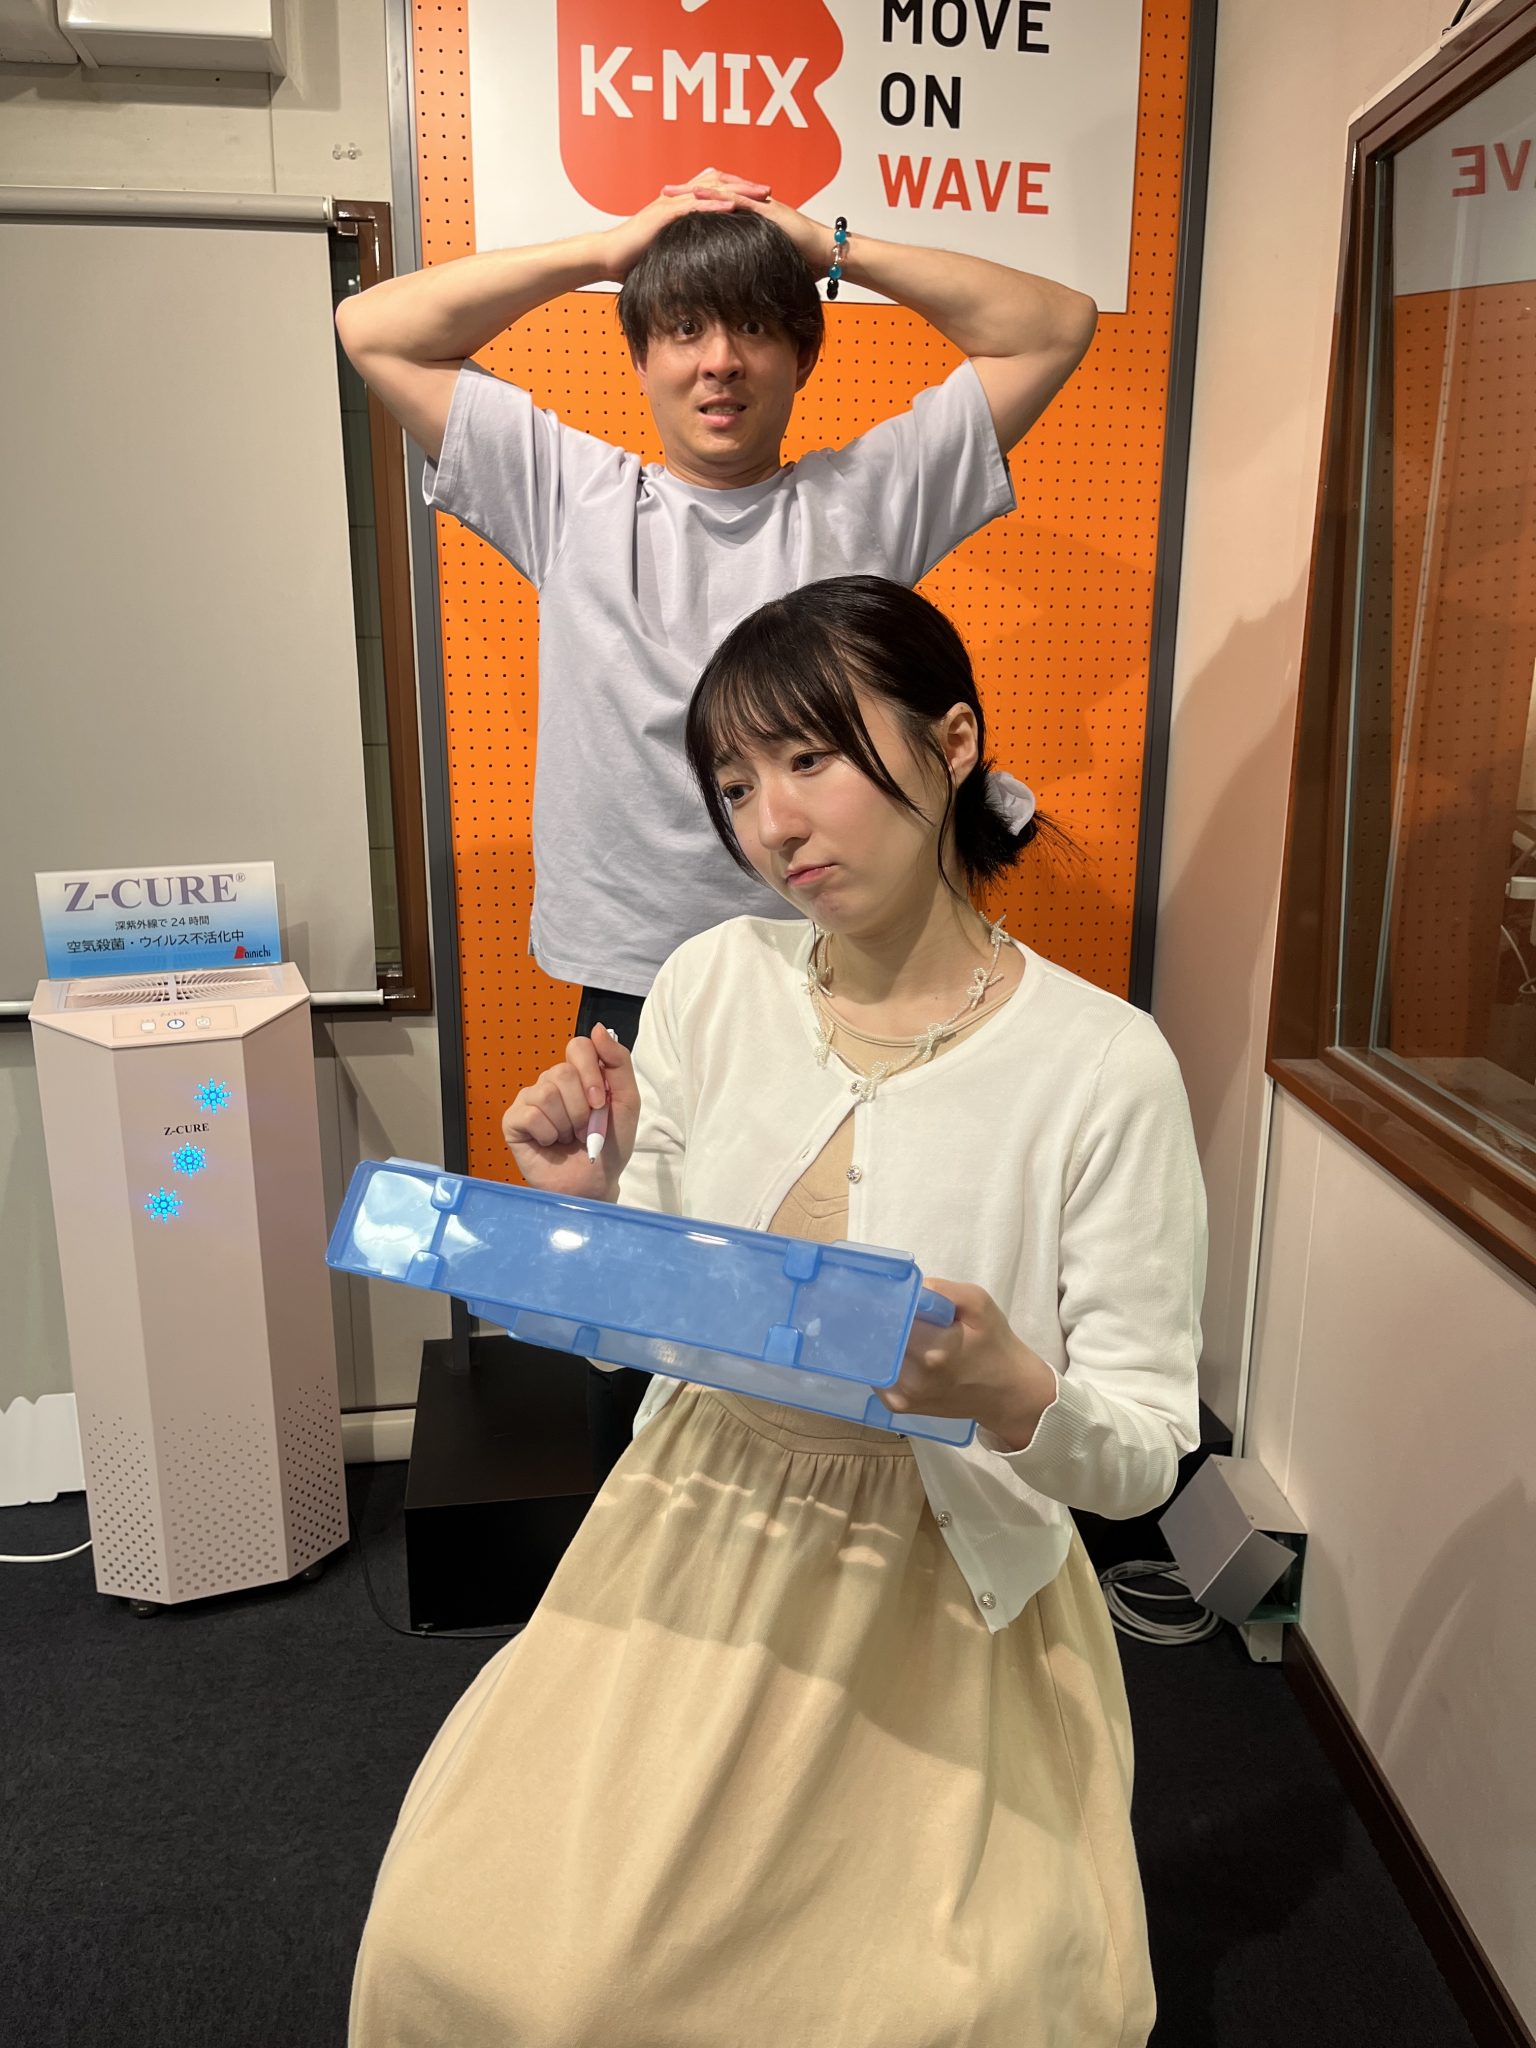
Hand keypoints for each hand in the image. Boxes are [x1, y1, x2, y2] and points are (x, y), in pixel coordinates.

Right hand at [501, 1026, 639, 1200]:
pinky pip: (531, 1114)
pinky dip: (549, 1134)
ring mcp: (530, 1100)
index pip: (578, 1047)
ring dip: (566, 1124)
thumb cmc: (609, 1146)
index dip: (591, 1073)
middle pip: (561, 1072)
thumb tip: (598, 1029)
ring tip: (568, 1137)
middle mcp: (551, 1083)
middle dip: (581, 1108)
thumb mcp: (626, 1102)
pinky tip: (551, 1143)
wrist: (595, 1183)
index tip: (599, 1103)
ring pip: (546, 1094)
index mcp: (578, 1074)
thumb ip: (618, 1063)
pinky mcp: (514, 1121)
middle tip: (585, 1128)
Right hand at [601, 169, 769, 280]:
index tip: (759, 200)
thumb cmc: (632, 260)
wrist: (607, 257)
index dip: (736, 192)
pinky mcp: (663, 214)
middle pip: (717, 183)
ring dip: (737, 190)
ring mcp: (670, 204)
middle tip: (768, 190)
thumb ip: (680, 255)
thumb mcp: (664, 254)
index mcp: (678, 206)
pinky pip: (694, 205)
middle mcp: (676, 198)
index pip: (712, 190)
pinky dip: (715, 204)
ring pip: (710, 189)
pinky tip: (734, 205)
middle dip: (744, 185)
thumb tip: (694, 272)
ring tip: (760, 194)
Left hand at [659, 171, 829, 274]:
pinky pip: (740, 200)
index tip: (672, 209)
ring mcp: (761, 205)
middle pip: (715, 192)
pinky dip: (719, 197)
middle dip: (688, 191)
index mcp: (753, 215)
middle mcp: (754, 205)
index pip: (718, 206)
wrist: (828, 254)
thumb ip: (755, 266)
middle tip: (663, 192)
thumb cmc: (805, 261)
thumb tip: (741, 286)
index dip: (695, 205)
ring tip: (673, 192)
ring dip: (695, 190)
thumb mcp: (771, 263)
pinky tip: (699, 196)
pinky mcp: (769, 210)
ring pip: (722, 191)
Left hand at [881, 1279, 1058, 1449]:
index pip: (892, 1316)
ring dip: (886, 1340)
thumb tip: (907, 1287)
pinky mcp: (897, 1406)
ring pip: (876, 1354)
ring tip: (911, 1334)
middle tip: (903, 1312)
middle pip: (880, 1335)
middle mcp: (913, 1378)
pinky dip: (886, 1359)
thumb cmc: (994, 1344)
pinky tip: (907, 1354)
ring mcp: (902, 1396)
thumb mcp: (978, 1303)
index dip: (893, 1302)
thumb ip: (941, 1290)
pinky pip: (878, 1372)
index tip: (899, 1295)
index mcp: (933, 1351)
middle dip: (888, 1320)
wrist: (1006, 1391)